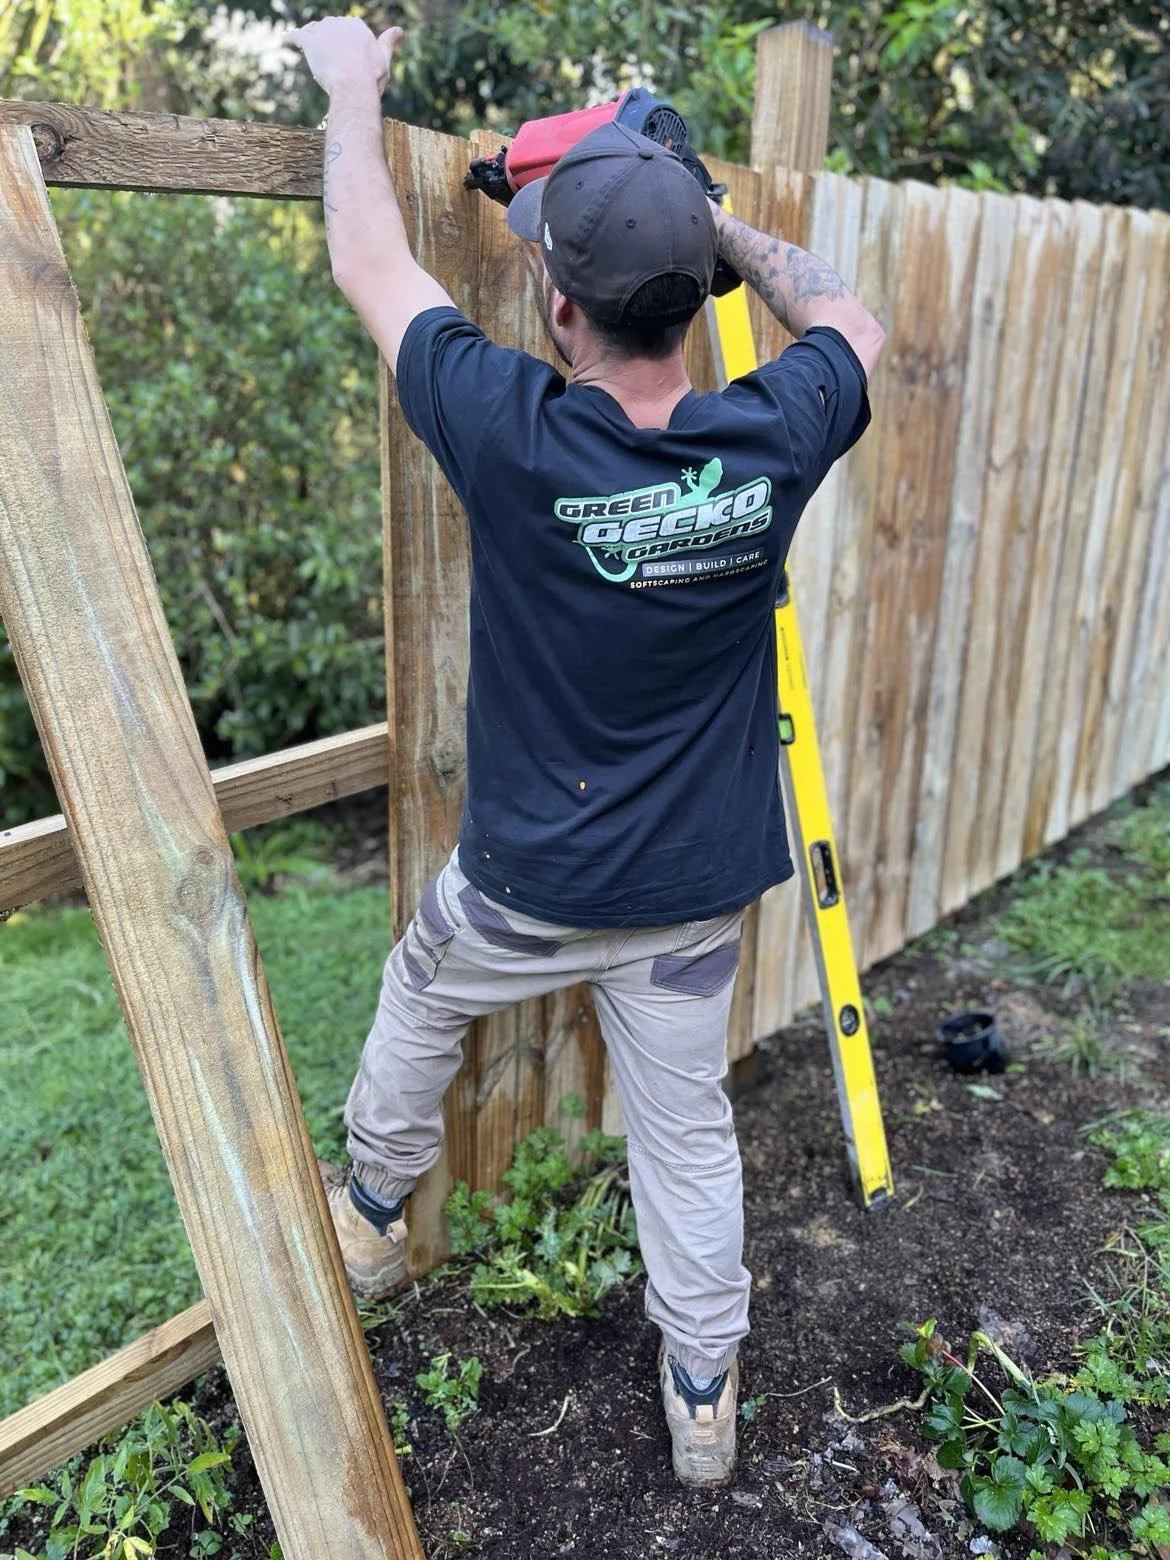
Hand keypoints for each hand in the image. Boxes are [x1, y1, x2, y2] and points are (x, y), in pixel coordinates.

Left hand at [288, 17, 402, 96]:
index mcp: (358, 26)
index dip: (345, 40)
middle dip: (328, 40)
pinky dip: (290, 37)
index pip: (348, 28)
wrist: (353, 86)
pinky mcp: (310, 41)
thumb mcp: (384, 59)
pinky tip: (285, 39)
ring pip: (314, 30)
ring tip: (309, 49)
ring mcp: (324, 31)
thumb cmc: (371, 77)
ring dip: (311, 37)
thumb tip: (400, 30)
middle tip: (328, 58)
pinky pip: (296, 35)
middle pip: (330, 28)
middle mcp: (340, 23)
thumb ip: (388, 42)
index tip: (344, 52)